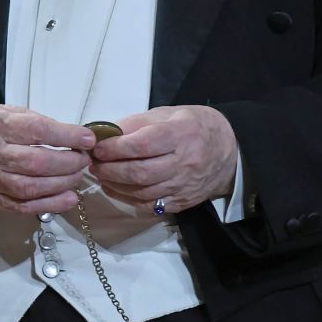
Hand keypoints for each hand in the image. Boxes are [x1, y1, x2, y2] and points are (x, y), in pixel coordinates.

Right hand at [0, 105, 95, 214]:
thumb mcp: (1, 111)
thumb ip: (31, 121)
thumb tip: (68, 133)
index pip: (37, 130)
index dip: (67, 135)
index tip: (87, 138)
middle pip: (38, 162)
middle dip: (69, 162)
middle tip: (84, 159)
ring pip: (32, 187)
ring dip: (63, 184)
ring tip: (78, 176)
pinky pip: (24, 206)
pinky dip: (50, 205)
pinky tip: (69, 199)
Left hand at [90, 105, 238, 215]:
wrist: (228, 152)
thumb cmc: (194, 126)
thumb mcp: (168, 114)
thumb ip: (137, 123)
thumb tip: (104, 133)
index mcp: (180, 134)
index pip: (144, 145)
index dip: (116, 148)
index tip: (97, 147)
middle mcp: (183, 162)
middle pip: (140, 172)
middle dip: (110, 169)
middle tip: (93, 163)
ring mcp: (183, 186)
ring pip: (142, 192)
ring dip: (115, 185)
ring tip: (101, 174)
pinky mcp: (181, 203)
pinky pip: (150, 207)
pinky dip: (128, 200)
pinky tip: (116, 189)